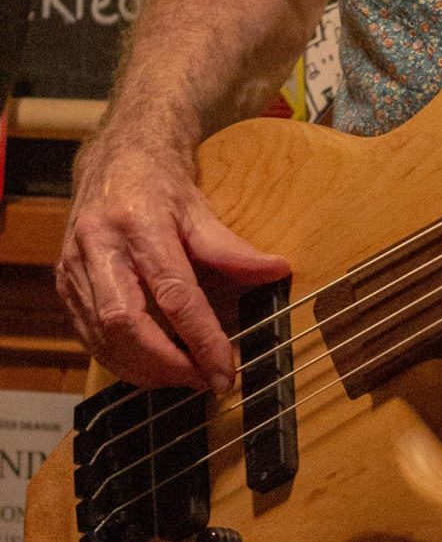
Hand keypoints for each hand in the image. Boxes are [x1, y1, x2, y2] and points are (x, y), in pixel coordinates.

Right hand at [56, 128, 289, 393]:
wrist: (113, 160)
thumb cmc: (158, 184)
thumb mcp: (198, 208)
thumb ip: (231, 248)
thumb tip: (277, 271)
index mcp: (137, 223)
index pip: (173, 293)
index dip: (201, 337)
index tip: (226, 368)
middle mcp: (98, 247)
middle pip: (126, 324)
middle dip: (167, 364)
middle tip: (205, 382)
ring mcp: (74, 268)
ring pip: (103, 337)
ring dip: (145, 371)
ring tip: (185, 380)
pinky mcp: (64, 284)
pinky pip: (88, 337)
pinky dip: (121, 361)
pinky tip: (151, 369)